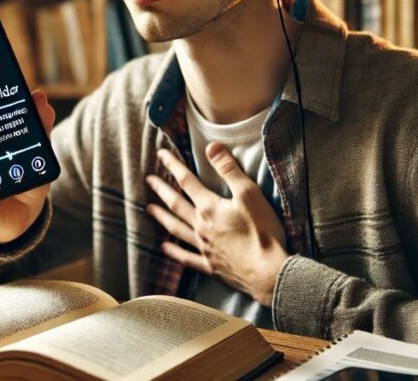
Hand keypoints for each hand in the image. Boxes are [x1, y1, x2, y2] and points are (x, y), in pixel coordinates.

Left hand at [146, 143, 288, 305]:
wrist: (268, 272)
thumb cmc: (262, 231)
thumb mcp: (249, 193)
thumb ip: (228, 169)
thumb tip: (211, 146)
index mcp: (209, 208)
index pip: (187, 181)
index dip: (173, 166)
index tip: (160, 155)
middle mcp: (201, 227)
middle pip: (176, 204)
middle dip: (162, 190)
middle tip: (148, 180)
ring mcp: (204, 248)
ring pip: (176, 229)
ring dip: (162, 217)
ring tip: (149, 209)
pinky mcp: (211, 266)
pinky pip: (187, 258)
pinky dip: (174, 252)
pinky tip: (164, 248)